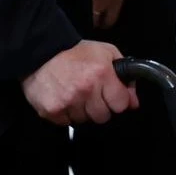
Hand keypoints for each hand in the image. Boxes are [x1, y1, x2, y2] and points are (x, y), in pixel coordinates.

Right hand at [22, 40, 139, 125]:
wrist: (42, 52)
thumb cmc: (77, 52)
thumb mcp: (107, 54)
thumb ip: (125, 76)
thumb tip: (134, 103)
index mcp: (102, 74)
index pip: (121, 104)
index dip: (118, 101)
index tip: (113, 96)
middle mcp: (86, 90)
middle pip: (103, 117)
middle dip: (100, 107)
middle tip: (92, 94)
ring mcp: (68, 102)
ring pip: (85, 120)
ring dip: (83, 111)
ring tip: (76, 94)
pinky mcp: (52, 110)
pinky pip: (67, 123)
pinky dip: (67, 114)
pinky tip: (64, 98)